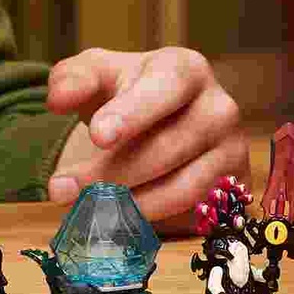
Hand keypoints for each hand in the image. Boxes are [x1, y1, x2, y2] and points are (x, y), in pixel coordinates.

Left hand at [45, 46, 249, 233]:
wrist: (168, 121)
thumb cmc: (130, 94)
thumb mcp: (98, 77)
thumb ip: (73, 80)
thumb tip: (59, 98)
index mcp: (186, 70)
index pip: (164, 89)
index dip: (132, 113)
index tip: (98, 135)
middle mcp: (219, 108)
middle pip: (165, 149)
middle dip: (108, 174)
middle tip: (60, 190)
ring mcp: (232, 149)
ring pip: (180, 189)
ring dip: (126, 205)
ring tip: (84, 209)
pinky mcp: (234, 186)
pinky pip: (193, 214)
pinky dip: (151, 223)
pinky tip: (117, 221)